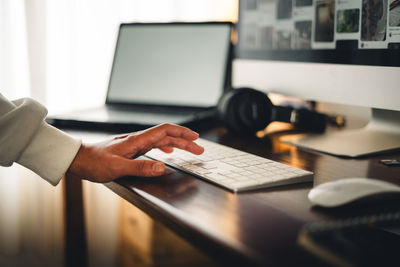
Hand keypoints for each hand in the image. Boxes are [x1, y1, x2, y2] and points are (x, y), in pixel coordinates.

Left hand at [67, 123, 203, 182]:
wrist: (77, 159)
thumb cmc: (94, 163)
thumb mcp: (117, 168)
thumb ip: (141, 167)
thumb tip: (163, 167)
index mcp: (137, 140)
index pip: (165, 131)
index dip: (182, 133)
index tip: (195, 138)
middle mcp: (138, 140)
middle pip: (167, 135)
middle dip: (184, 140)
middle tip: (199, 148)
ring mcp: (134, 144)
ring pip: (161, 140)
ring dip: (177, 144)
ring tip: (188, 149)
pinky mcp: (131, 149)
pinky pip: (153, 145)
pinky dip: (165, 147)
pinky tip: (167, 152)